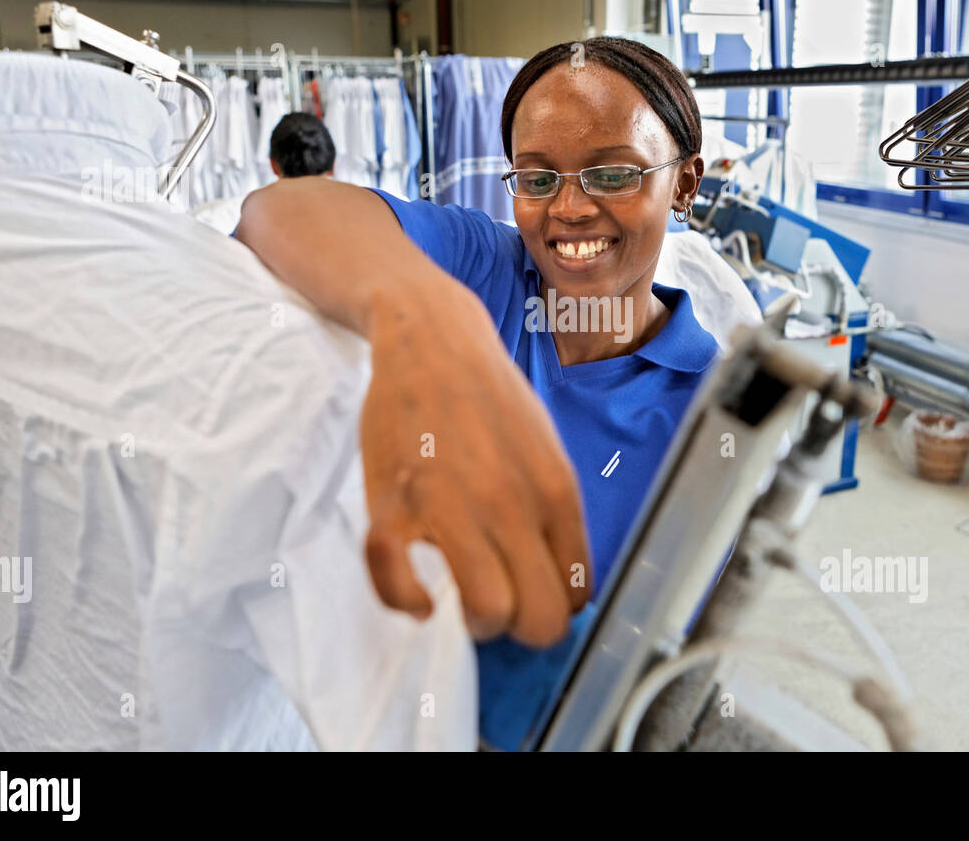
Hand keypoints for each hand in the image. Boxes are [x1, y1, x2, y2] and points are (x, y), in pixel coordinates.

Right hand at [360, 280, 590, 647]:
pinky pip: (400, 588)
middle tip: (500, 602)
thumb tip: (563, 581)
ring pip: (486, 612)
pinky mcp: (393, 508)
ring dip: (475, 620)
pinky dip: (408, 602)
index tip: (531, 593)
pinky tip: (418, 591)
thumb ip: (556, 515)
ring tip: (460, 595)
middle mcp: (509, 506)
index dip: (553, 607)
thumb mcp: (547, 450)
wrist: (430, 341)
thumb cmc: (489, 397)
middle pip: (539, 620)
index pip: (575, 595)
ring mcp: (450, 509)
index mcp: (555, 493)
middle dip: (521, 627)